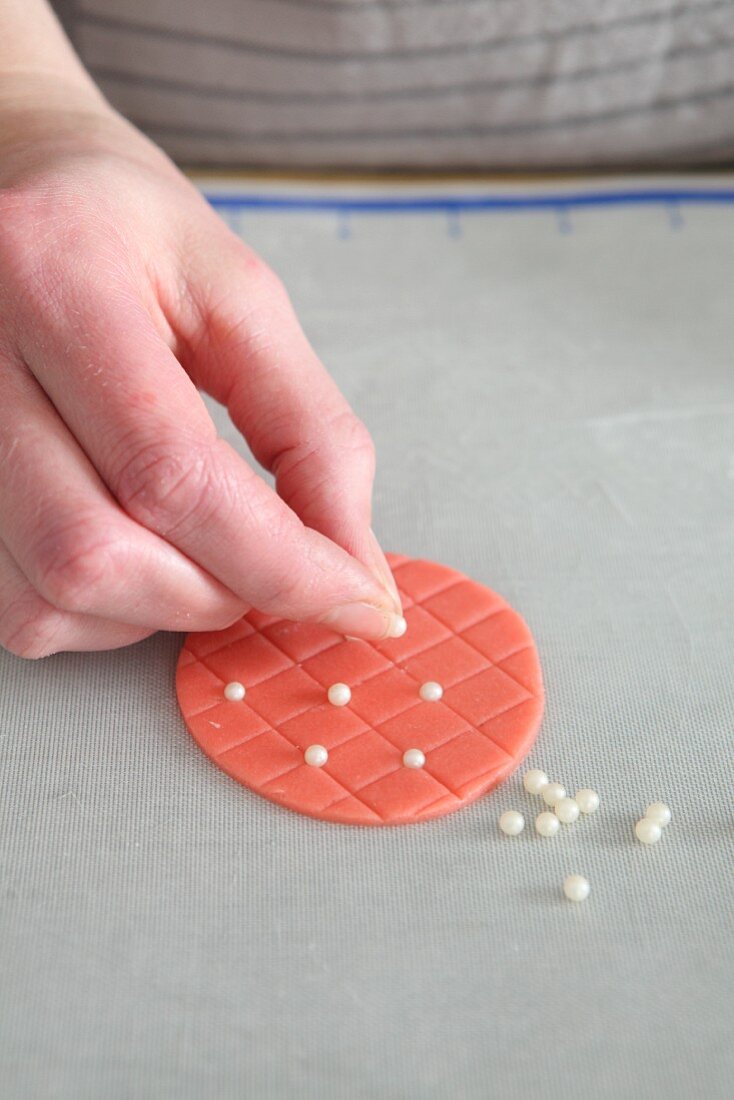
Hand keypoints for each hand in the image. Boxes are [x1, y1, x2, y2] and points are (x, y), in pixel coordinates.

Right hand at [0, 94, 400, 657]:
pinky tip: (141, 549)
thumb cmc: (128, 236)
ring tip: (206, 547)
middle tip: (273, 566)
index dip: (280, 561)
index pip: (172, 472)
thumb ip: (311, 432)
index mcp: (58, 280)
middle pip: (96, 552)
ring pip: (52, 596)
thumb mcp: (241, 300)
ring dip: (162, 608)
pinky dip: (107, 613)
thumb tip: (352, 566)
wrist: (16, 192)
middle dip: (217, 591)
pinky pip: (20, 610)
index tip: (356, 597)